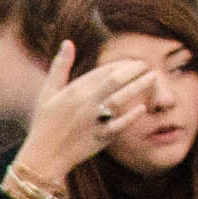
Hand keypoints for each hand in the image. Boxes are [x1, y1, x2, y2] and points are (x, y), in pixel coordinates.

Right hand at [12, 44, 151, 188]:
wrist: (44, 156)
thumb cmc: (45, 123)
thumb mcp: (48, 92)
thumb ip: (60, 66)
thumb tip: (68, 42)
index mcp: (75, 90)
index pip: (104, 70)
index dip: (122, 63)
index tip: (134, 62)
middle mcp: (86, 103)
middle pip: (116, 80)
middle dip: (134, 70)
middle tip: (146, 65)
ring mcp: (94, 120)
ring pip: (121, 98)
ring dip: (139, 86)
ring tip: (154, 77)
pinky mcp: (100, 138)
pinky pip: (119, 126)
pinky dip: (130, 117)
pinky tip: (143, 108)